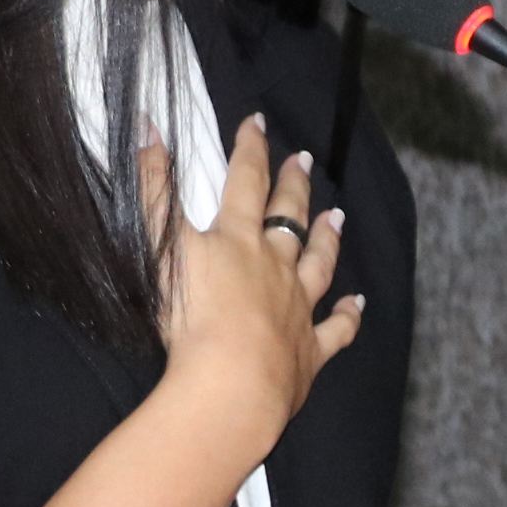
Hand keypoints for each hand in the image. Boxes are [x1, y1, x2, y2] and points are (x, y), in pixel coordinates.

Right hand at [142, 118, 358, 444]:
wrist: (229, 383)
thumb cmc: (191, 317)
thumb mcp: (161, 247)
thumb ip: (153, 189)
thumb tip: (148, 126)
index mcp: (238, 239)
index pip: (246, 182)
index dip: (250, 149)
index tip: (257, 123)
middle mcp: (275, 266)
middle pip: (287, 217)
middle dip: (294, 186)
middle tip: (303, 160)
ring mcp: (297, 307)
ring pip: (319, 264)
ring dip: (326, 239)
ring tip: (335, 217)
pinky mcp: (308, 351)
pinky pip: (336, 329)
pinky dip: (348, 316)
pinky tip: (357, 305)